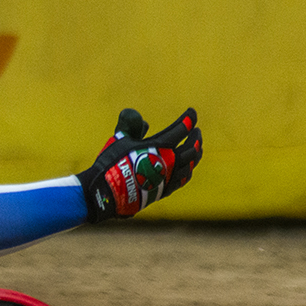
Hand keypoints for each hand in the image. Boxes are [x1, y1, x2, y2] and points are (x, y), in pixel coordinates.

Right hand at [77, 108, 202, 221]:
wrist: (108, 192)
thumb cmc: (112, 163)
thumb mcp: (120, 139)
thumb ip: (132, 127)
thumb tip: (145, 124)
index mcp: (161, 145)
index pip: (181, 128)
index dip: (189, 118)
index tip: (192, 113)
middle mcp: (170, 161)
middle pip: (192, 146)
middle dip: (195, 137)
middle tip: (196, 131)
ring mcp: (169, 177)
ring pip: (191, 163)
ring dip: (196, 154)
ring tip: (197, 148)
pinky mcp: (166, 190)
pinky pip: (183, 179)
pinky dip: (188, 170)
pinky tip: (188, 168)